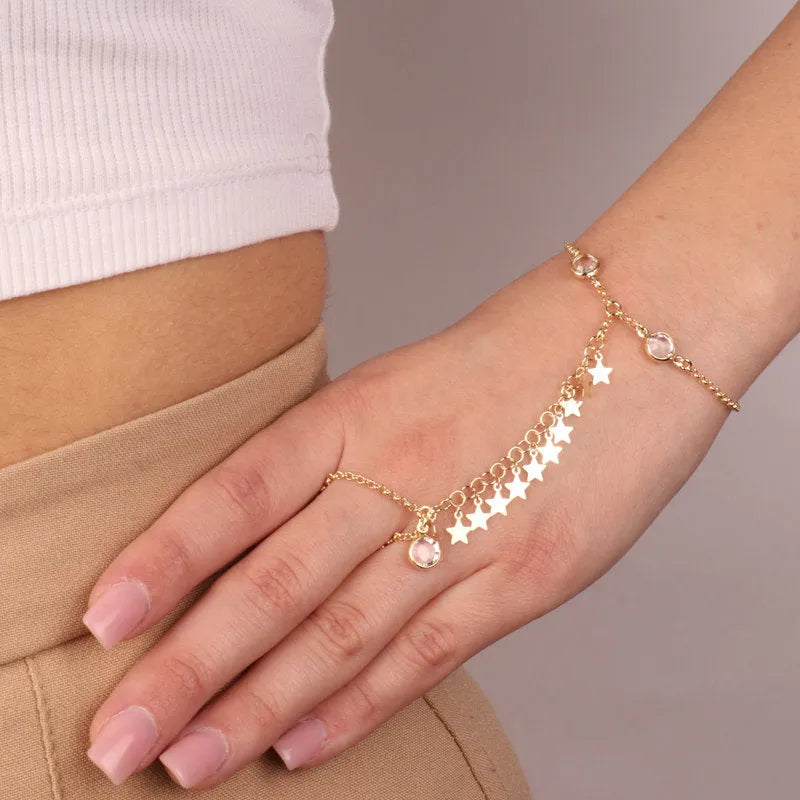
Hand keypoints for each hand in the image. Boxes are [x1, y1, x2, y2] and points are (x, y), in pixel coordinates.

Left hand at [82, 253, 729, 787]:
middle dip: (190, 669)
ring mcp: (463, 532)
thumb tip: (256, 530)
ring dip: (260, 707)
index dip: (165, 559)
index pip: (238, 494)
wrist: (628, 340)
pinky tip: (303, 746)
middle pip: (275, 585)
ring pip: (340, 636)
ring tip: (190, 761)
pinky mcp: (523, 578)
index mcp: (357, 414)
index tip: (103, 621)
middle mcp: (398, 476)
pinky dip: (359, 707)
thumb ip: (332, 457)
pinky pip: (426, 656)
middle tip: (121, 736)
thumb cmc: (507, 358)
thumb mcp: (398, 384)